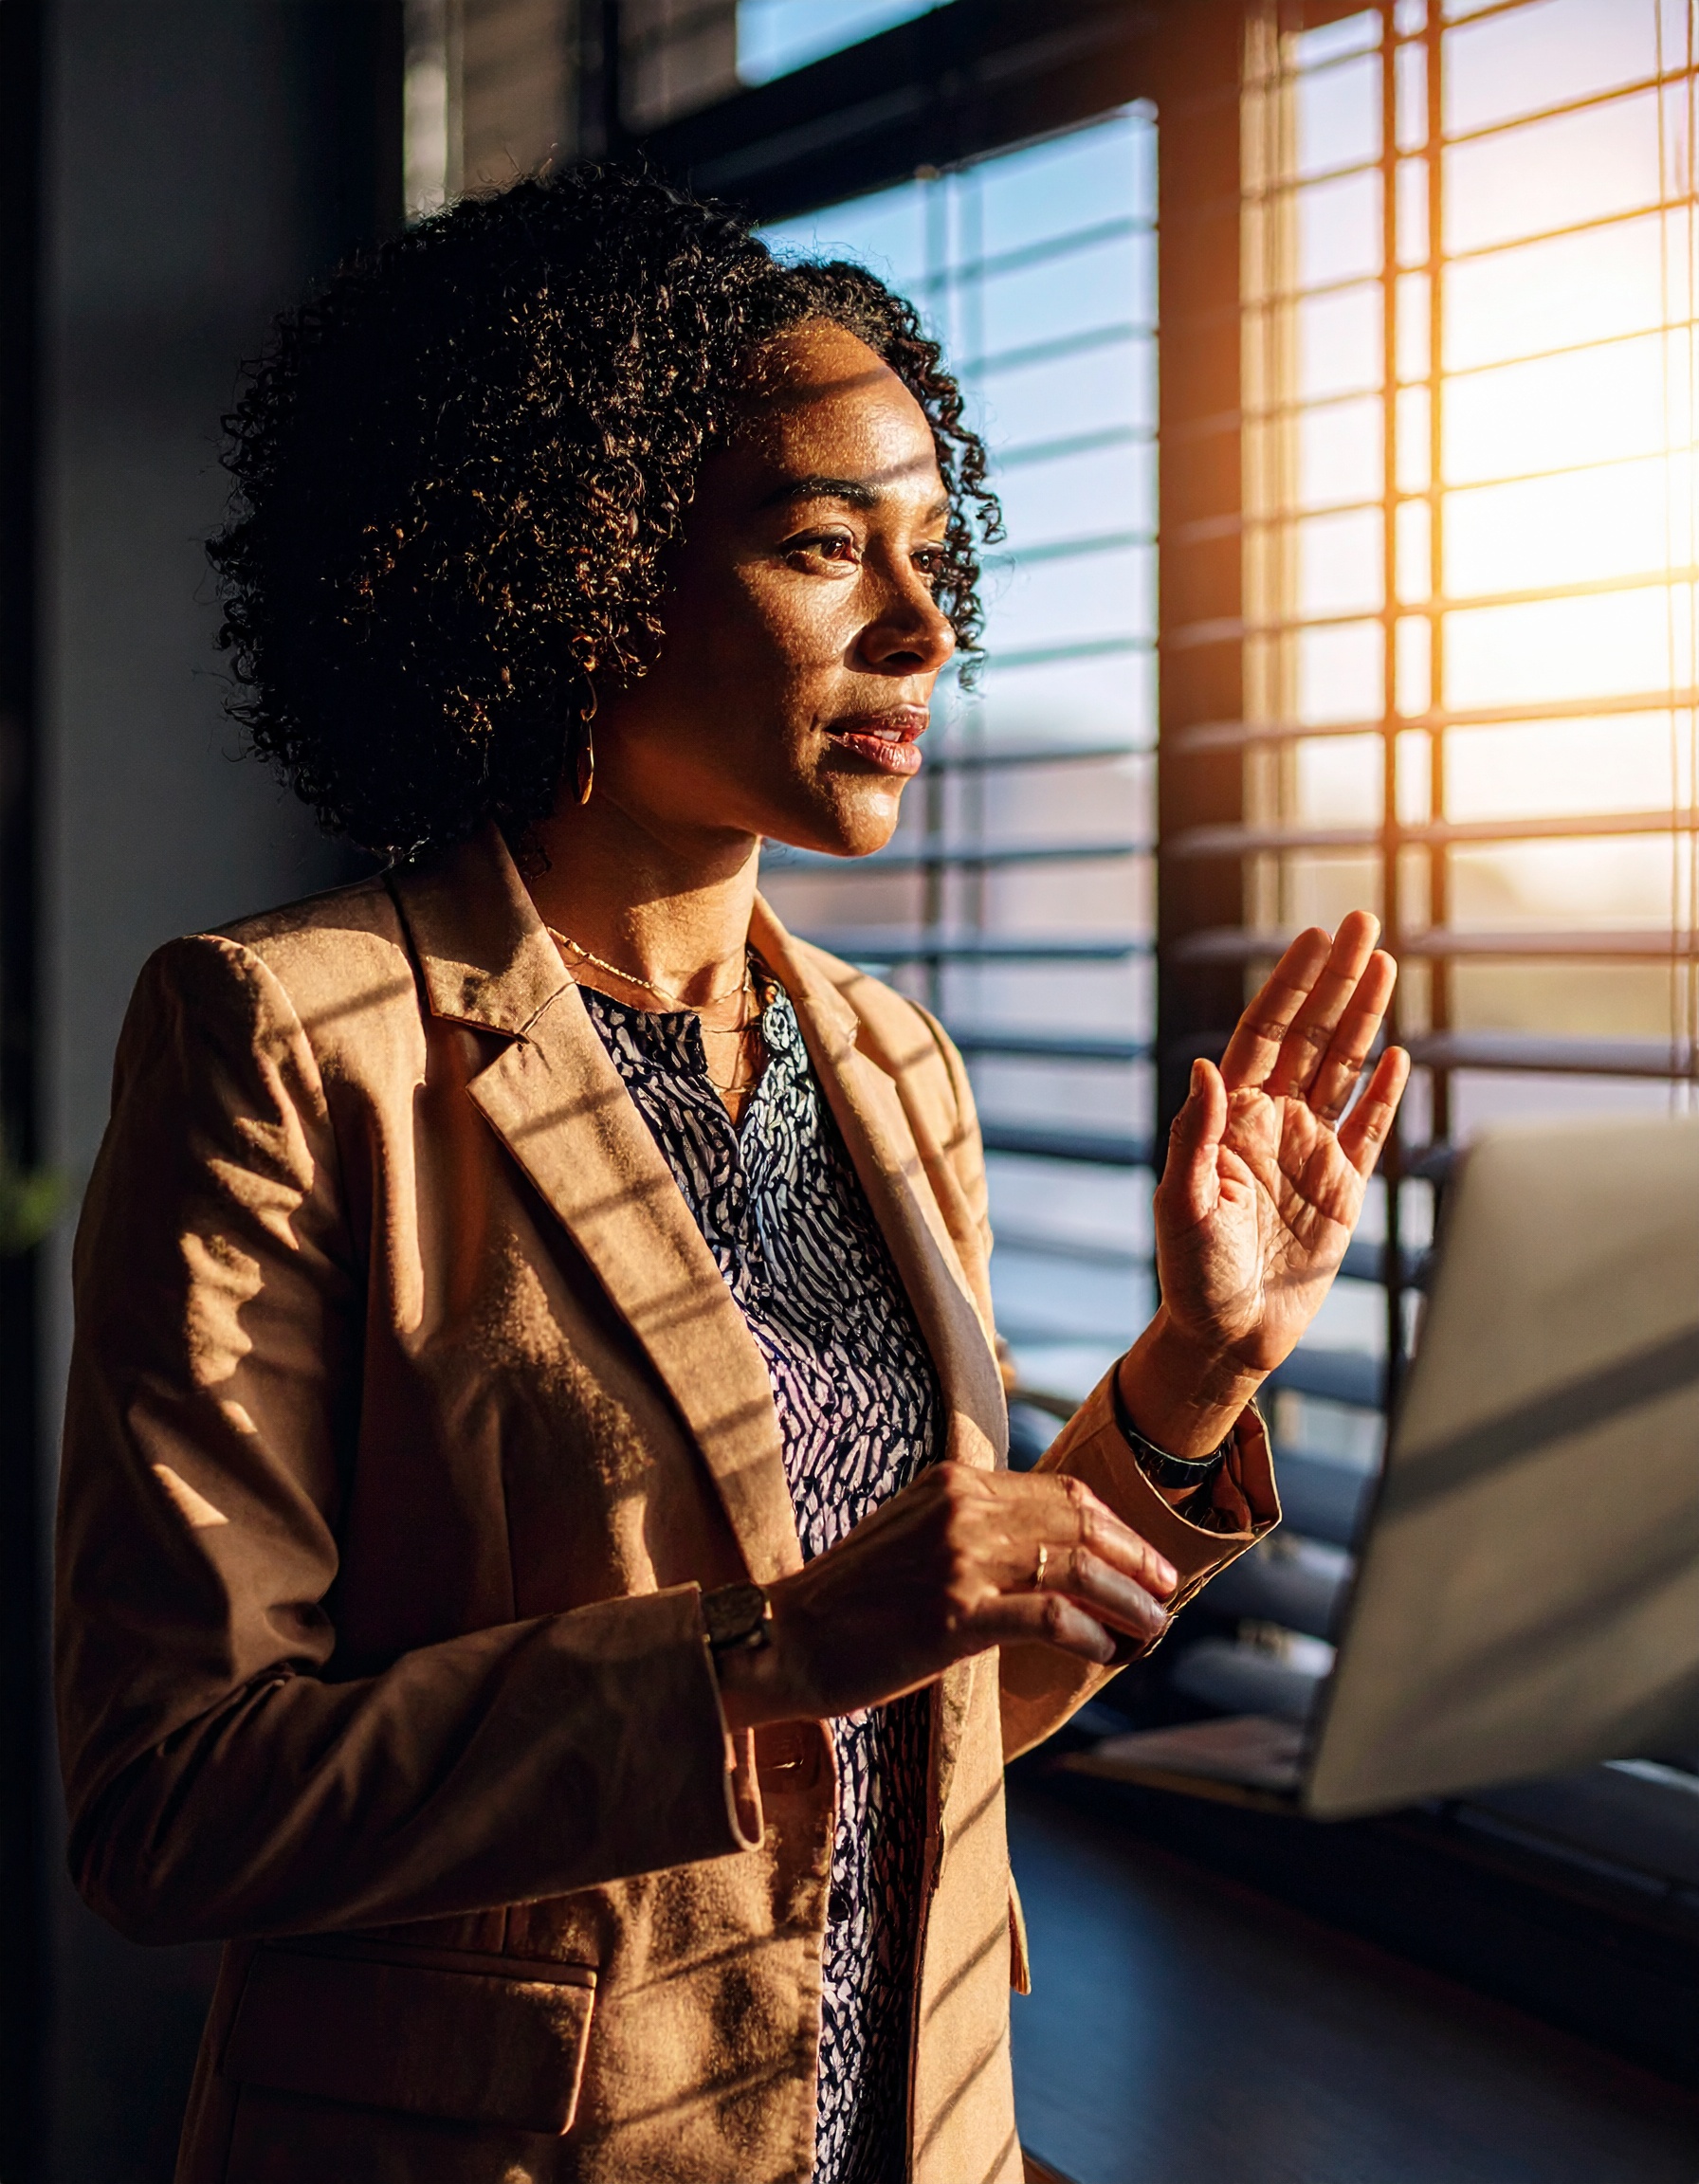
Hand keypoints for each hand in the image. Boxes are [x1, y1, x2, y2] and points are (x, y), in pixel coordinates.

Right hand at [714, 1461, 1177, 1730]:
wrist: (785, 1639)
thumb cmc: (851, 1602)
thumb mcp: (914, 1538)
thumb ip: (972, 1531)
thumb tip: (1046, 1557)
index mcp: (954, 1483)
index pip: (1061, 1491)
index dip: (1115, 1525)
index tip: (1143, 1559)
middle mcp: (961, 1508)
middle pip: (1080, 1521)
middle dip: (1135, 1558)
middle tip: (1165, 1592)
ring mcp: (958, 1559)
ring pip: (1076, 1567)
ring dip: (1128, 1601)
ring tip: (1151, 1630)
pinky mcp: (954, 1614)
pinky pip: (1050, 1617)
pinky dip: (1091, 1634)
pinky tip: (1104, 1652)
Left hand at [1119, 912, 1409, 1453]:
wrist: (1227, 1336)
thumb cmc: (1192, 1275)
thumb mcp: (1182, 1204)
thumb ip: (1196, 1135)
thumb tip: (1206, 1067)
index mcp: (1229, 1118)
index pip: (1264, 1035)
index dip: (1289, 986)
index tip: (1312, 938)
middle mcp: (1271, 1123)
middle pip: (1310, 1035)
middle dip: (1334, 979)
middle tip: (1361, 920)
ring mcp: (1309, 1151)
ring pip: (1344, 1068)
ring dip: (1363, 1016)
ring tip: (1384, 961)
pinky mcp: (1343, 1189)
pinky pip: (1368, 1128)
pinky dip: (1384, 1091)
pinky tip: (1398, 1051)